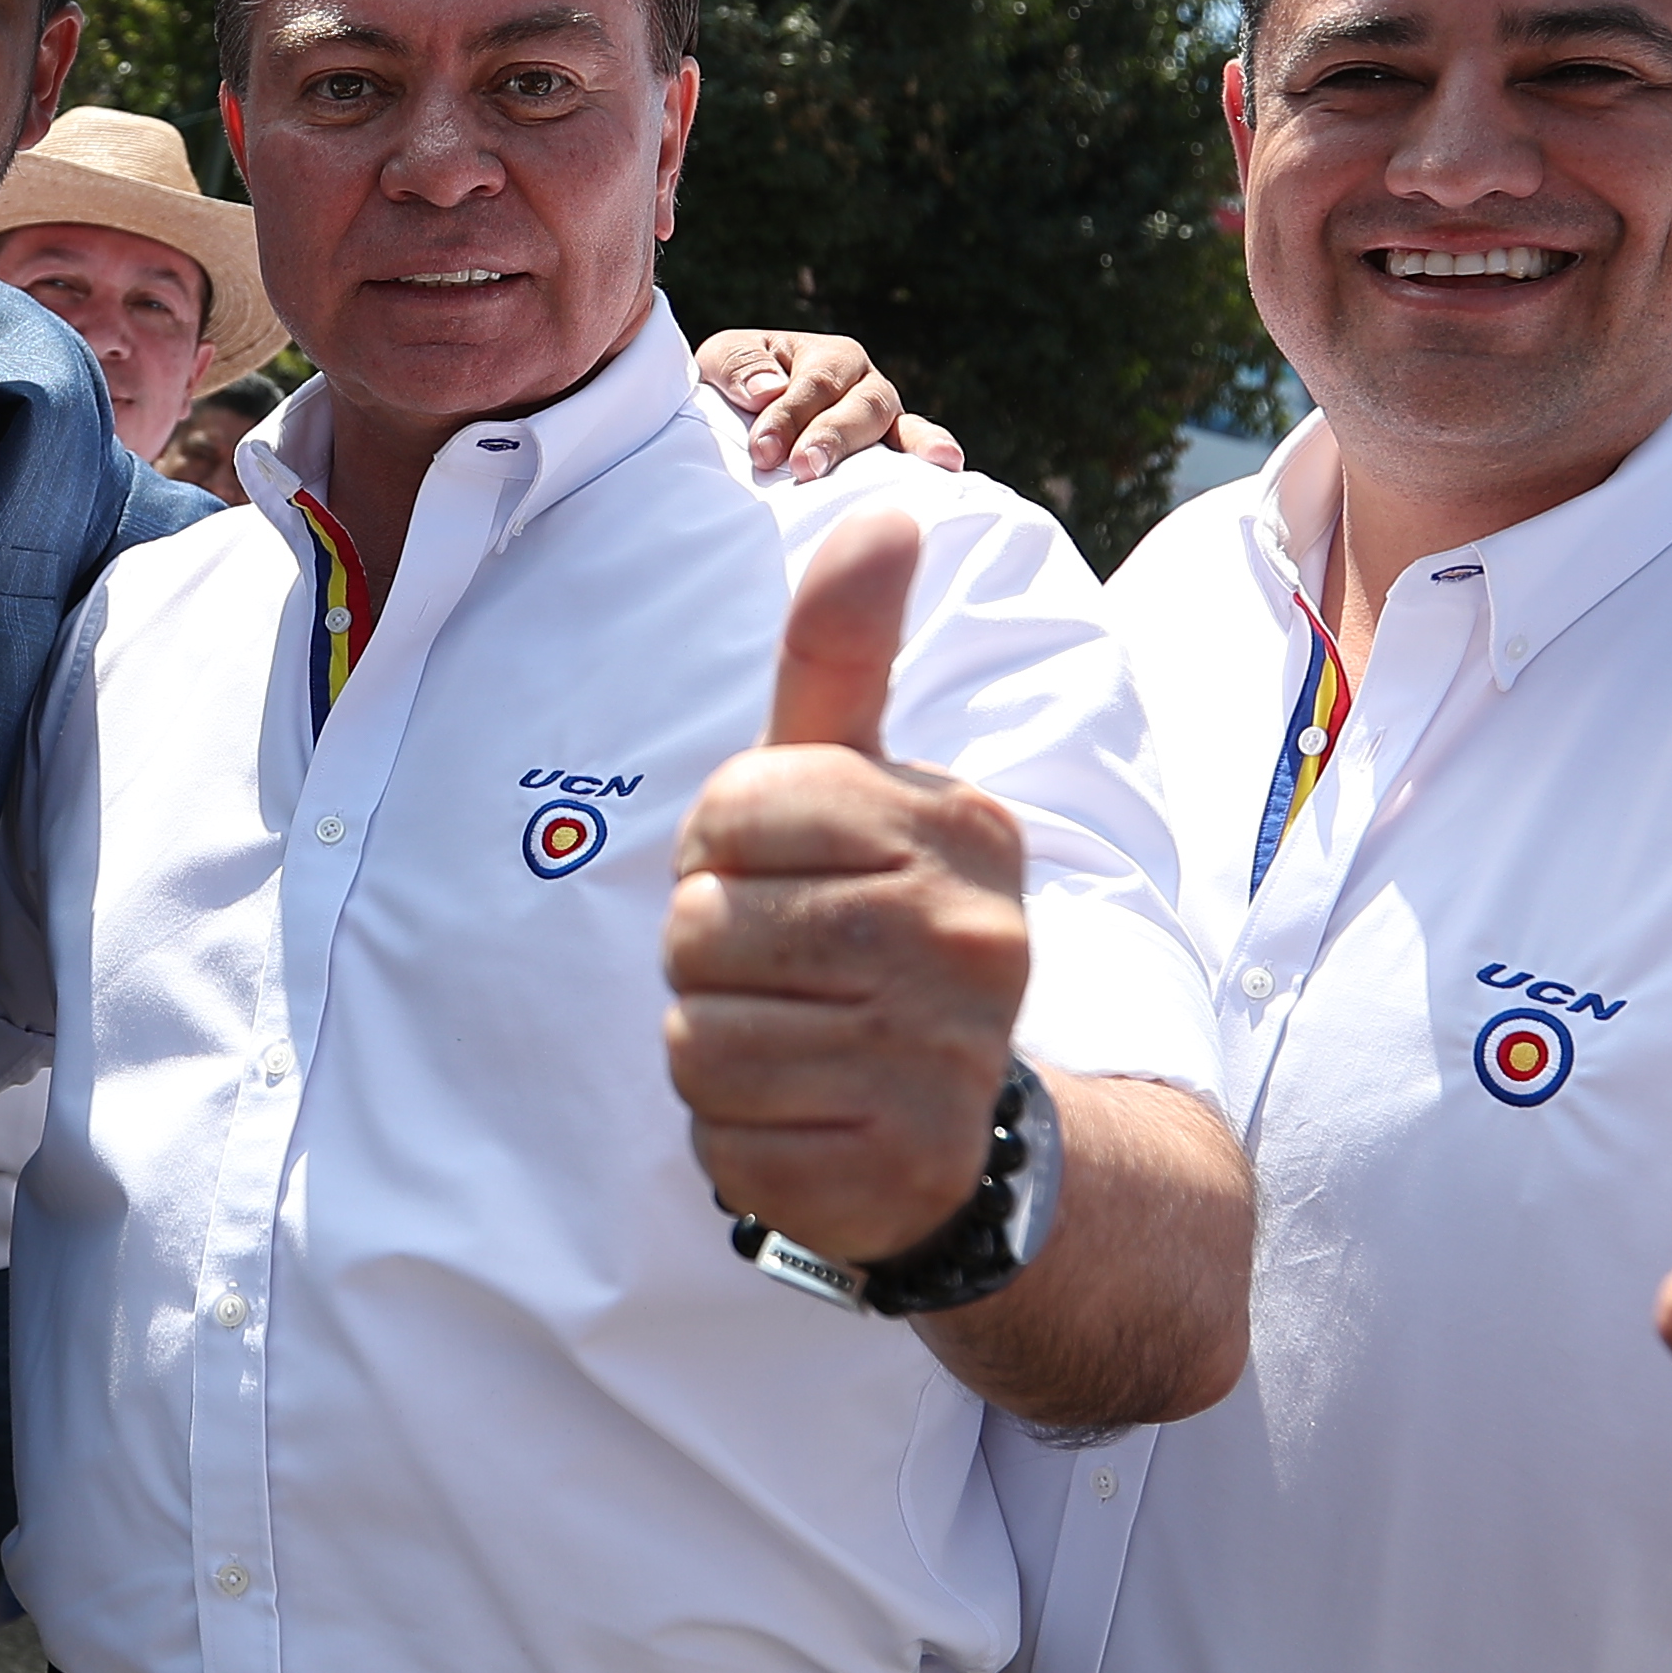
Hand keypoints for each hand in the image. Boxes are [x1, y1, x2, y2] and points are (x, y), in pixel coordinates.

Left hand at [661, 508, 1028, 1260]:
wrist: (963, 1134)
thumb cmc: (875, 925)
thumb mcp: (858, 785)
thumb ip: (844, 656)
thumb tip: (884, 506)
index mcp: (959, 823)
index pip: (731, 808)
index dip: (718, 852)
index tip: (783, 880)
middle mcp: (972, 935)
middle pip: (700, 926)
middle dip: (706, 959)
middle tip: (787, 978)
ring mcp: (944, 1057)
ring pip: (701, 1039)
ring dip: (715, 1052)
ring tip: (796, 1047)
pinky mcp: (901, 1165)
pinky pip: (727, 1143)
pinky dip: (737, 1140)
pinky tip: (807, 1120)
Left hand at [691, 329, 966, 479]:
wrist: (742, 419)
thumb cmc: (736, 387)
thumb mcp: (721, 364)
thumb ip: (739, 366)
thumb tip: (767, 389)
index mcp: (827, 356)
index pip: (813, 384)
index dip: (787, 417)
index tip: (761, 450)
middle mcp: (863, 382)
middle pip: (857, 406)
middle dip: (831, 437)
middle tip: (803, 468)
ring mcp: (883, 418)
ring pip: (890, 424)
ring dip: (890, 450)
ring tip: (904, 467)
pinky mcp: (892, 451)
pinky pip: (915, 445)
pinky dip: (933, 448)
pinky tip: (950, 465)